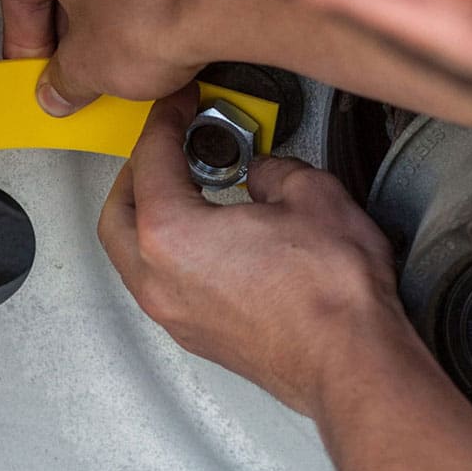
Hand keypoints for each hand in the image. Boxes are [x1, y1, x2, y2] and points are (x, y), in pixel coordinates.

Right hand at [1, 0, 217, 115]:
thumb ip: (61, 81)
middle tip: (69, 74)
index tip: (32, 71)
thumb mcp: (87, 66)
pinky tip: (151, 39)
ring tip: (114, 63)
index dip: (23, 46)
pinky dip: (142, 7)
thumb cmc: (159, 6)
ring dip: (105, 24)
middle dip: (67, 36)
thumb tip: (60, 88)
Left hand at [97, 85, 401, 415]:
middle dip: (138, 173)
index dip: (165, 121)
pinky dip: (166, 252)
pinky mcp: (195, 336)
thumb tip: (264, 172)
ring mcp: (173, 314)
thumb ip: (275, 169)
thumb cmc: (331, 297)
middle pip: (119, 212)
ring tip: (182, 189)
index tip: (178, 107)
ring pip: (131, 254)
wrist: (352, 364)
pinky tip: (203, 237)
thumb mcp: (312, 195)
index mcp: (170, 235)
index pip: (150, 160)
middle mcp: (158, 279)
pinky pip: (158, 283)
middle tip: (166, 147)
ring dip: (147, 217)